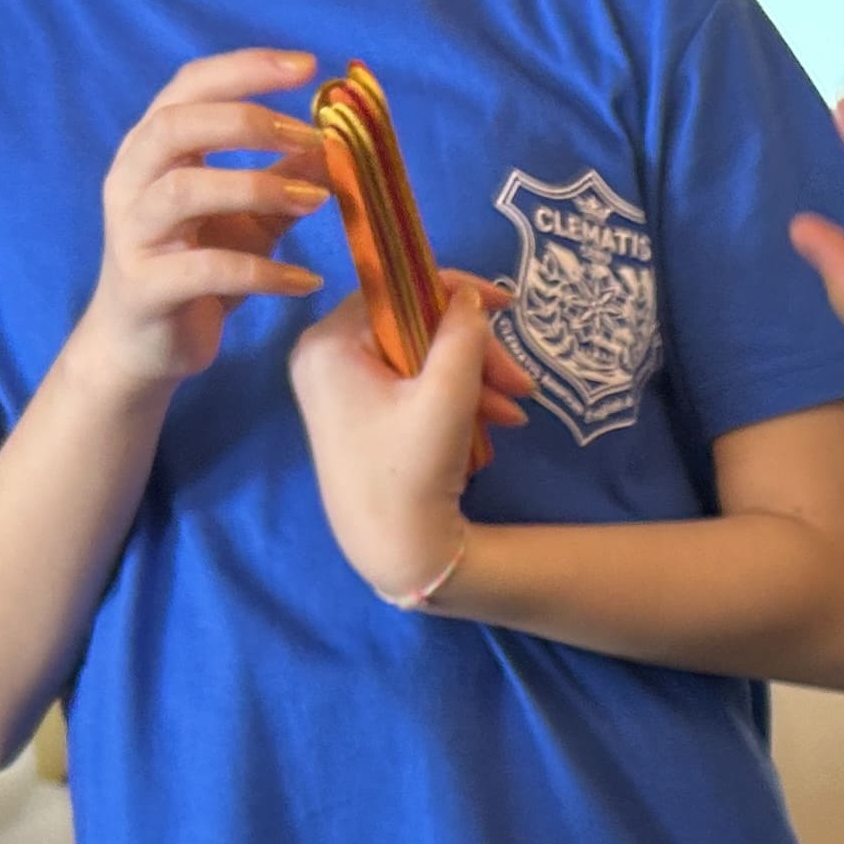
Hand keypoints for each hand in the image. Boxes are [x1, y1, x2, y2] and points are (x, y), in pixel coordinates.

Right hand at [70, 48, 334, 394]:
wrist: (143, 346)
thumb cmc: (195, 270)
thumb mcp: (249, 219)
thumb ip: (283, 179)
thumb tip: (335, 144)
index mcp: (153, 150)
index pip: (190, 86)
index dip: (245, 69)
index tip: (308, 66)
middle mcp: (132, 180)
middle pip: (177, 125)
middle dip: (247, 121)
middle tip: (312, 134)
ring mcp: (133, 233)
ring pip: (184, 190)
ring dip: (258, 186)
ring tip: (319, 201)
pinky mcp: (146, 286)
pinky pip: (205, 270)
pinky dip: (263, 273)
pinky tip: (307, 281)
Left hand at [287, 269, 536, 604]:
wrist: (394, 552)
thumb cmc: (411, 474)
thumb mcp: (446, 398)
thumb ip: (462, 338)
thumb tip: (469, 298)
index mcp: (329, 344)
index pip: (394, 290)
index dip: (453, 293)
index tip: (505, 304)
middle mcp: (323, 357)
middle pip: (410, 327)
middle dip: (471, 352)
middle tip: (520, 382)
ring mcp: (337, 387)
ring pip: (416, 358)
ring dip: (471, 379)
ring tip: (513, 411)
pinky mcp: (356, 413)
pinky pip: (409, 385)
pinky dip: (451, 398)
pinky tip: (491, 422)